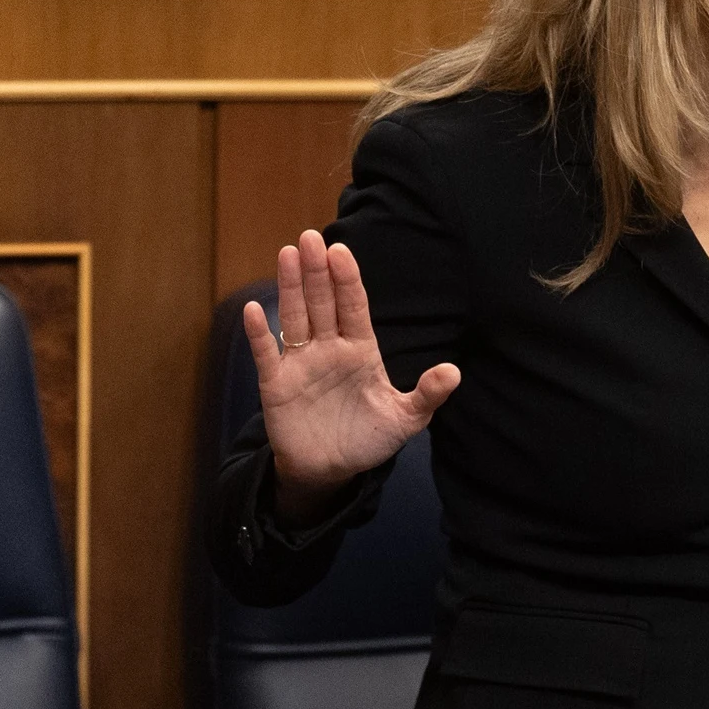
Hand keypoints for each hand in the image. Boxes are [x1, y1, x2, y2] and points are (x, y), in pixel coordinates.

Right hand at [242, 230, 459, 525]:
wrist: (331, 471)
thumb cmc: (368, 439)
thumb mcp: (405, 419)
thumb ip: (427, 394)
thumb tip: (454, 372)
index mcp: (360, 350)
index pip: (353, 307)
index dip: (347, 280)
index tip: (341, 251)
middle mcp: (329, 349)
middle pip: (322, 302)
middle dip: (317, 270)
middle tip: (310, 237)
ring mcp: (301, 363)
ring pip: (295, 317)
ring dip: (290, 287)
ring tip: (287, 254)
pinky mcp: (276, 384)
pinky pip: (266, 354)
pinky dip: (259, 334)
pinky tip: (254, 309)